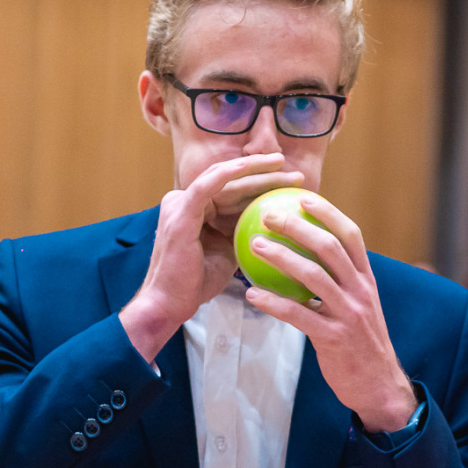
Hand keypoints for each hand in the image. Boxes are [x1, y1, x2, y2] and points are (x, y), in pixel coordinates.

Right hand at [118, 154, 303, 360]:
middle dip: (265, 173)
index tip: (293, 186)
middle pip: (231, 181)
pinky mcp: (180, 211)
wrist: (170, 303)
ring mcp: (181, 203)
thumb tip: (276, 227)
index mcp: (197, 210)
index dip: (264, 184)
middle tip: (297, 175)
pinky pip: (206, 187)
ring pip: (222, 178)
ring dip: (253, 170)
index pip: (234, 191)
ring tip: (282, 164)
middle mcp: (186, 201)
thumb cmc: (198, 283)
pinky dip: (227, 174)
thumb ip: (243, 233)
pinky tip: (248, 165)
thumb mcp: (229, 253)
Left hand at [242, 194, 415, 432]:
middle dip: (297, 226)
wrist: (378, 386)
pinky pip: (299, 315)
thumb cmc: (360, 344)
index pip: (350, 235)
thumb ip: (340, 282)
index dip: (327, 213)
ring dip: (280, 257)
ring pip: (313, 276)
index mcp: (367, 279)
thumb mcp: (358, 306)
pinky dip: (274, 302)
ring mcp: (349, 314)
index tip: (301, 197)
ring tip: (254, 245)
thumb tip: (308, 257)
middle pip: (329, 248)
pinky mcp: (334, 338)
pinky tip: (252, 294)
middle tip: (267, 215)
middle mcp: (361, 291)